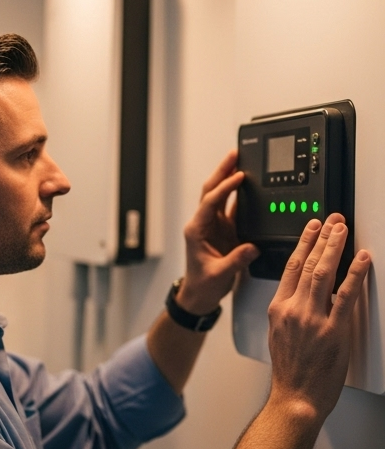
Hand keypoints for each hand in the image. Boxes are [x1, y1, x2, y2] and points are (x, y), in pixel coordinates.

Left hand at [176, 150, 258, 314]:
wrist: (199, 296)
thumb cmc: (202, 286)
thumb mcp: (219, 274)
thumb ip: (236, 260)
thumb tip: (252, 247)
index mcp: (197, 230)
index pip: (210, 202)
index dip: (224, 188)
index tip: (238, 176)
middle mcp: (204, 224)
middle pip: (212, 191)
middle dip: (222, 171)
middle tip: (235, 153)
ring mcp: (214, 226)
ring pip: (221, 196)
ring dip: (230, 178)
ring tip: (242, 161)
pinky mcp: (224, 231)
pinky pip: (232, 208)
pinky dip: (240, 195)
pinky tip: (250, 184)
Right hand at [267, 215, 370, 422]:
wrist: (295, 396)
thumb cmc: (290, 371)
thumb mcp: (279, 335)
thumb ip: (289, 311)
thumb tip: (300, 295)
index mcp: (278, 309)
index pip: (290, 267)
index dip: (303, 244)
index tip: (311, 228)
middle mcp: (293, 309)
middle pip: (307, 264)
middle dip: (321, 238)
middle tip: (333, 220)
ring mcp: (313, 318)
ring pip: (323, 273)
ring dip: (335, 248)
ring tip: (343, 230)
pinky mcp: (333, 329)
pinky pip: (346, 295)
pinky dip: (355, 274)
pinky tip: (361, 259)